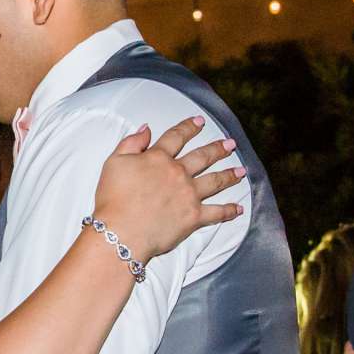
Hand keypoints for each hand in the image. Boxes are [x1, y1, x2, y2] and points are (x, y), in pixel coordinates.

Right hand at [90, 117, 243, 264]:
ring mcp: (189, 195)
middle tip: (229, 144)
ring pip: (215, 181)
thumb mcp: (113, 163)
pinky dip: (229, 211)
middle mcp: (178, 173)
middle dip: (218, 149)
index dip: (188, 127)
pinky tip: (238, 208)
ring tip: (241, 170)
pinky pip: (217, 213)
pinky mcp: (194, 217)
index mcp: (158, 158)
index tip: (199, 121)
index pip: (176, 137)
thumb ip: (131, 143)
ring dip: (229, 174)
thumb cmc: (113, 200)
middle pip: (202, 157)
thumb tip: (146, 128)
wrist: (120, 231)